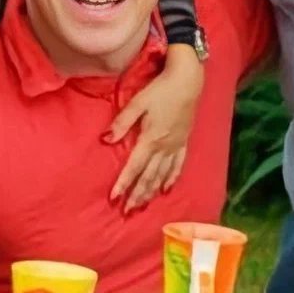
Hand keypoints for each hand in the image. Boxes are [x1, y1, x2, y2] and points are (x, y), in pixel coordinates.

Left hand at [105, 43, 203, 212]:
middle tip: (126, 211)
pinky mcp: (184, 142)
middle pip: (148, 176)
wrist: (188, 81)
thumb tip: (105, 139)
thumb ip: (122, 122)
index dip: (123, 184)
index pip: (133, 167)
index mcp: (150, 139)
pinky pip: (178, 166)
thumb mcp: (137, 103)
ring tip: (142, 205)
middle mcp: (164, 147)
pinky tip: (165, 189)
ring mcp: (176, 146)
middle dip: (137, 195)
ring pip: (162, 175)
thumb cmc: (160, 90)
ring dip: (151, 191)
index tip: (114, 198)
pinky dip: (171, 179)